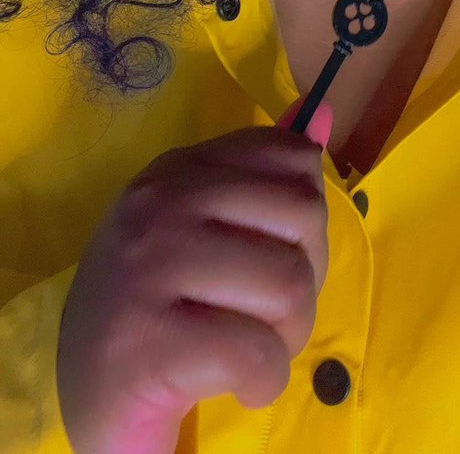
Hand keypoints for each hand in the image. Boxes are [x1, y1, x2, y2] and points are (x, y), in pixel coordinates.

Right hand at [56, 99, 333, 453]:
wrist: (85, 398)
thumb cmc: (156, 307)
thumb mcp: (206, 227)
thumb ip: (264, 173)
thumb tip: (323, 111)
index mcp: (179, 169)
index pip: (291, 156)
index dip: (304, 219)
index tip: (268, 255)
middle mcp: (162, 203)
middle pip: (304, 214)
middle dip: (305, 277)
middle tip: (261, 312)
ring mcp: (150, 268)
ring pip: (290, 285)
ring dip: (287, 336)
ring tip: (246, 349)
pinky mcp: (148, 343)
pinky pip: (259, 354)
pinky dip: (264, 382)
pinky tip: (235, 383)